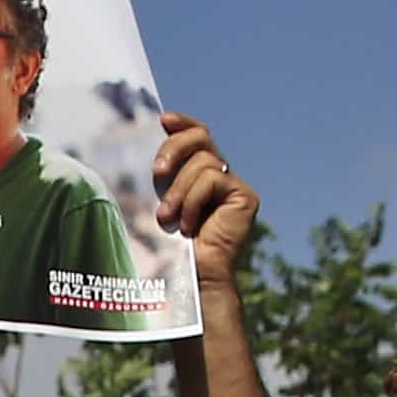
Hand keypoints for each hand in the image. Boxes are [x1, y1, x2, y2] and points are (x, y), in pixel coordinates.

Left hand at [150, 112, 257, 281]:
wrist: (189, 276)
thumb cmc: (167, 245)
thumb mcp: (157, 199)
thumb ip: (161, 172)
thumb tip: (152, 139)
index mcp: (198, 173)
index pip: (197, 134)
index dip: (183, 123)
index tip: (164, 120)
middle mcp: (220, 175)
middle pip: (201, 138)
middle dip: (174, 149)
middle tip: (156, 172)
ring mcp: (234, 185)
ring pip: (204, 162)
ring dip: (179, 191)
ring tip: (168, 218)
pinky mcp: (245, 196)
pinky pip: (213, 179)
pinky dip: (194, 201)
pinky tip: (190, 226)